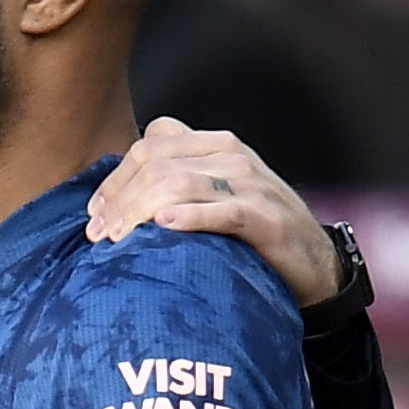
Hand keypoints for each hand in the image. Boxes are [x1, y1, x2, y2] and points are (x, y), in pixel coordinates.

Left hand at [87, 117, 342, 305]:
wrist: (313, 262)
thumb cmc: (251, 232)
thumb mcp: (213, 196)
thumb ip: (175, 184)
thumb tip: (115, 202)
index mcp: (214, 145)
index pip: (149, 146)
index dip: (115, 179)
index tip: (94, 214)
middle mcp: (231, 156)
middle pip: (156, 164)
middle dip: (120, 199)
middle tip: (98, 235)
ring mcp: (250, 184)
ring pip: (179, 183)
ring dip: (140, 211)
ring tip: (118, 239)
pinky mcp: (266, 217)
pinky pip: (222, 210)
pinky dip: (190, 217)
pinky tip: (164, 227)